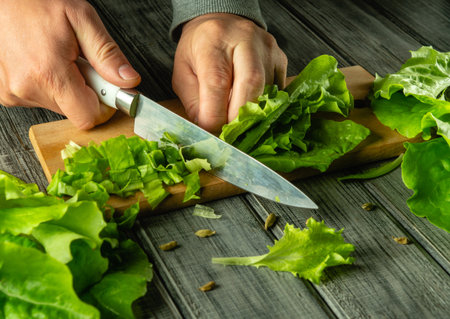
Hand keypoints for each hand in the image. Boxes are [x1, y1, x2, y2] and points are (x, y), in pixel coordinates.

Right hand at [0, 0, 139, 128]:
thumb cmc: (34, 2)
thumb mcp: (81, 19)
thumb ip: (107, 54)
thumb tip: (128, 80)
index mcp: (49, 74)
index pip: (88, 117)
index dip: (104, 106)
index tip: (107, 89)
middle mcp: (27, 88)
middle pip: (74, 111)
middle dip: (85, 91)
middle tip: (79, 63)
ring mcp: (12, 93)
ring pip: (57, 105)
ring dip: (65, 87)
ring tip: (57, 58)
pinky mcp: (4, 93)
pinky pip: (38, 99)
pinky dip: (46, 85)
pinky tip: (42, 62)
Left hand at [172, 13, 287, 131]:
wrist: (221, 22)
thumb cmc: (200, 49)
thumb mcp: (183, 72)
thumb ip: (194, 102)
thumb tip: (210, 130)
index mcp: (213, 40)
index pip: (217, 82)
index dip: (216, 114)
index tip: (212, 132)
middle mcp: (245, 39)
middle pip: (250, 85)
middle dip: (239, 118)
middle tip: (229, 134)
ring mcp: (267, 49)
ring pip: (266, 92)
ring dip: (251, 114)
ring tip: (237, 122)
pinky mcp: (280, 59)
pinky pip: (277, 91)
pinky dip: (264, 106)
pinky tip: (250, 108)